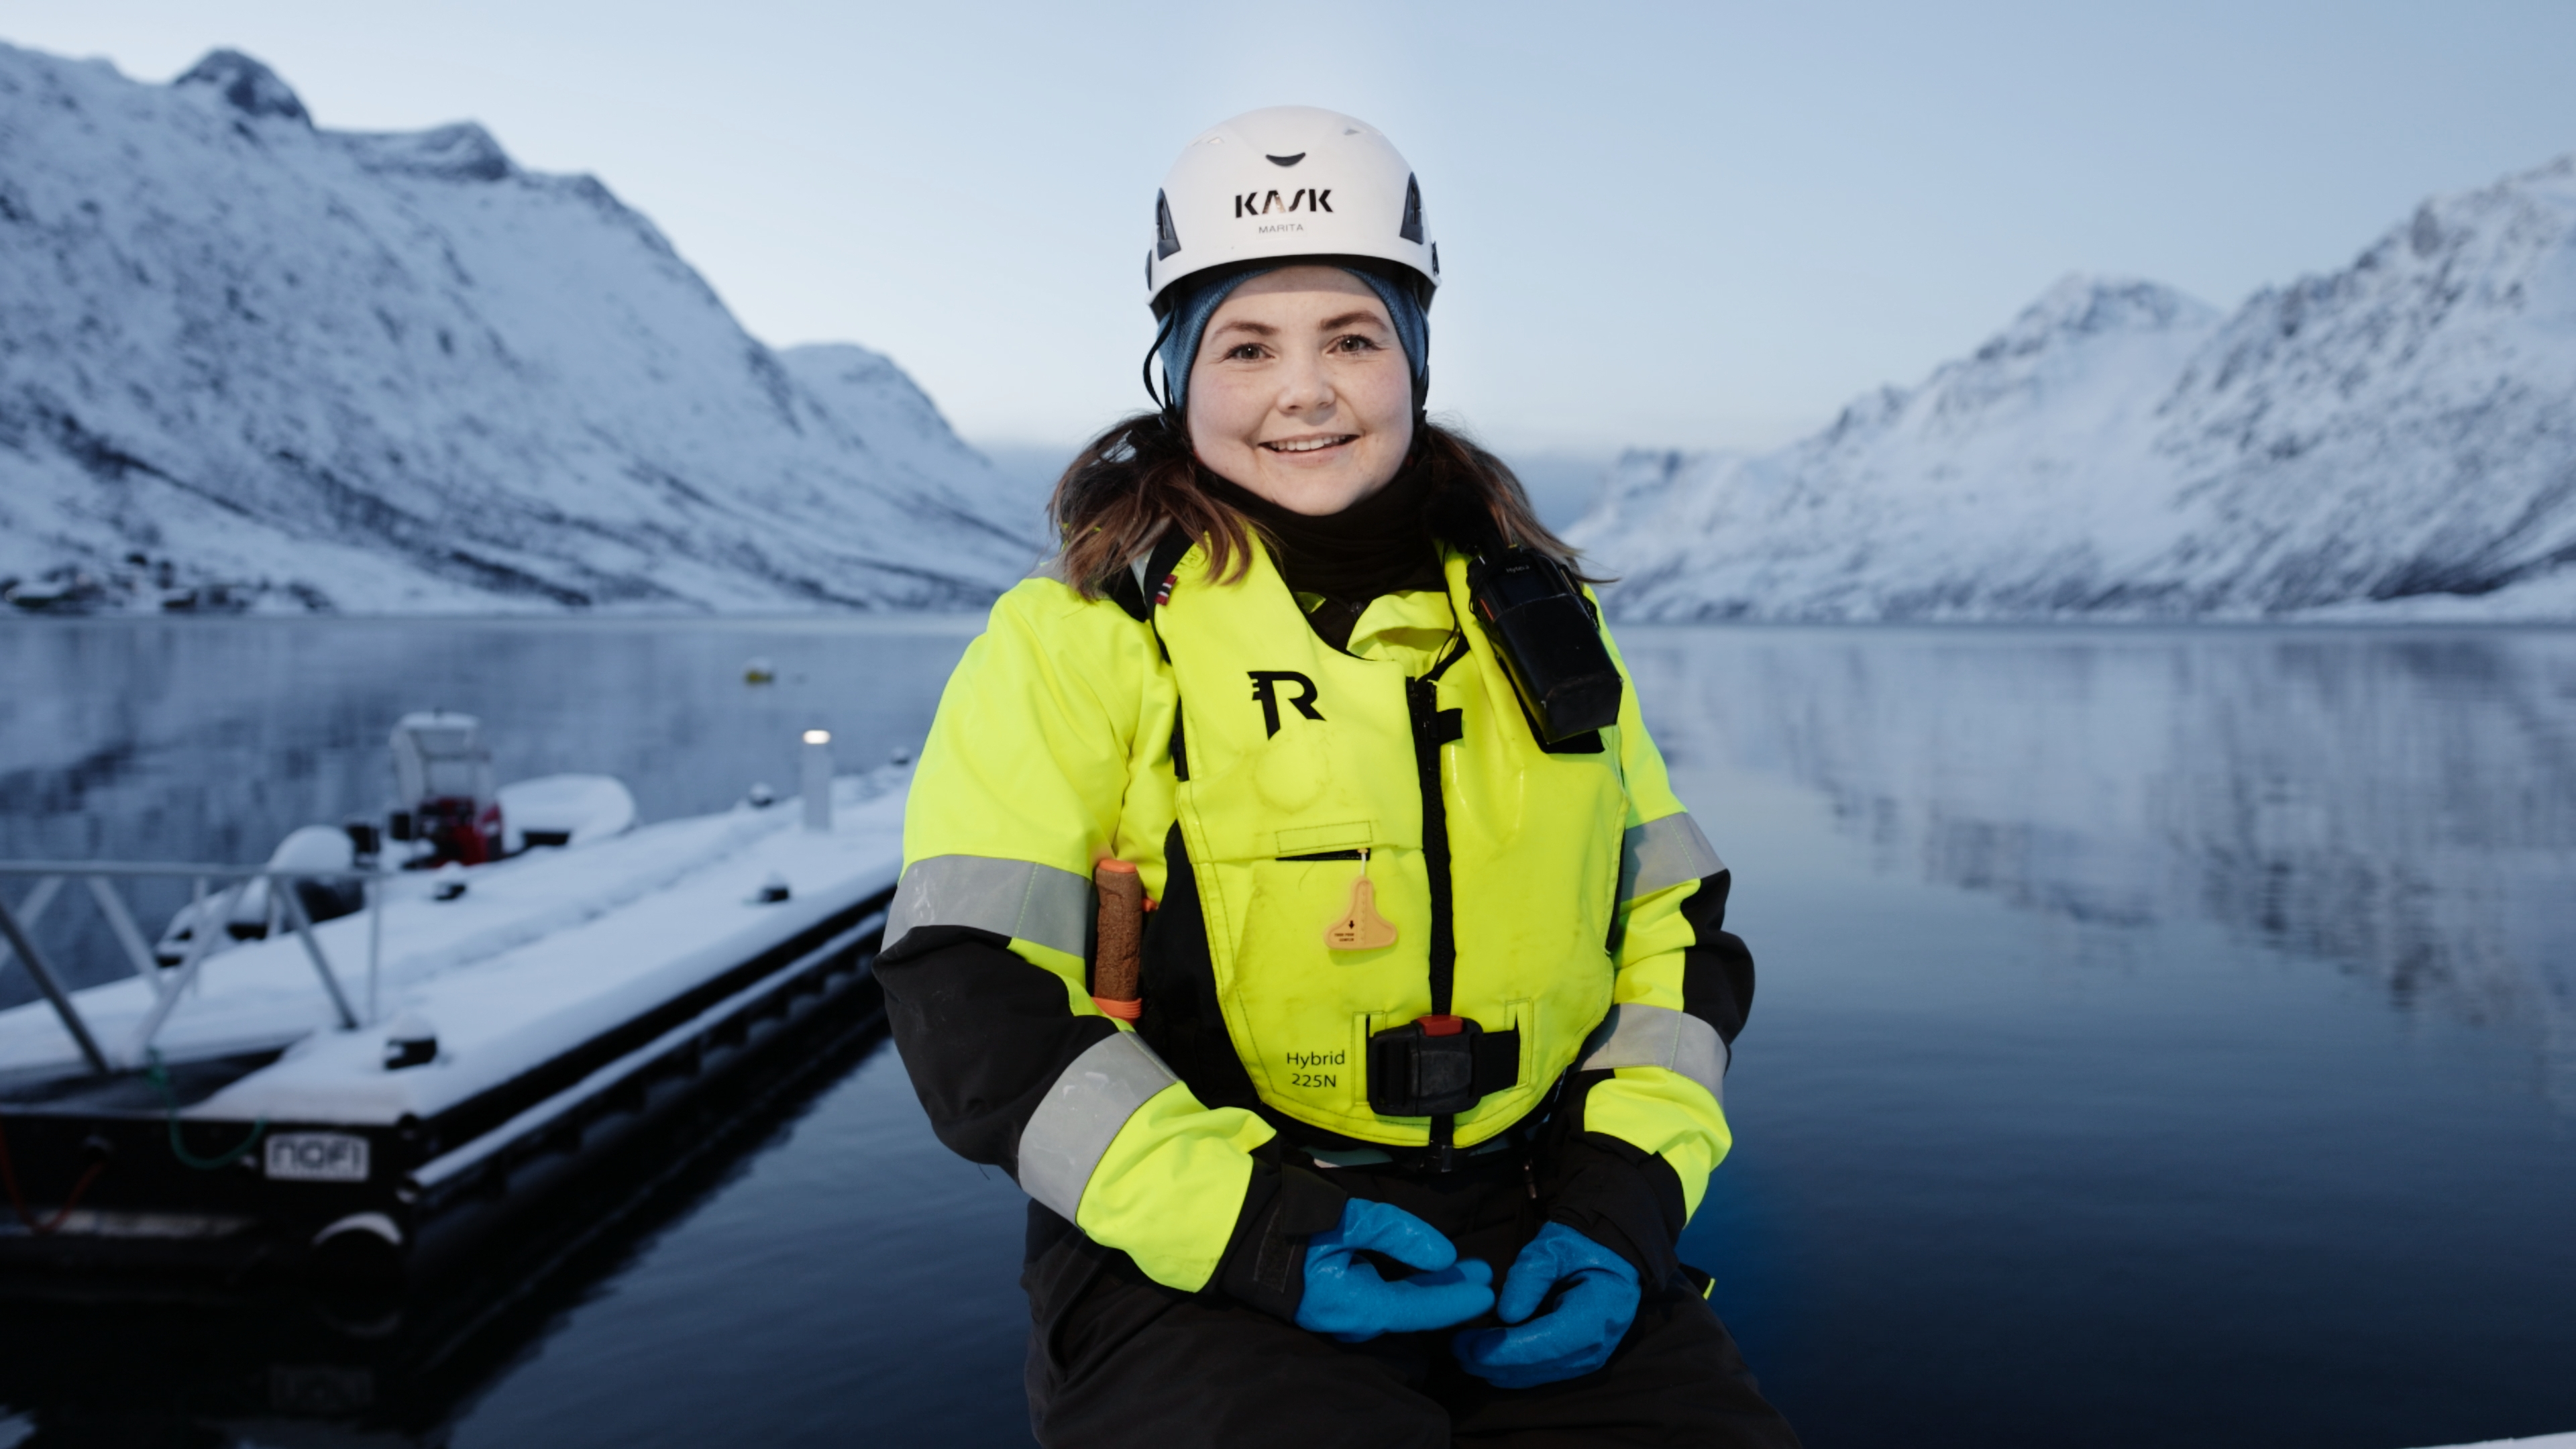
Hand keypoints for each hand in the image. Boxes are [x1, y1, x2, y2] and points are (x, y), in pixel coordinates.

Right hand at [1294, 1199, 1495, 1342]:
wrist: (1238, 1230)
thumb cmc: (1291, 1221)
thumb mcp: (1347, 1218)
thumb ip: (1396, 1234)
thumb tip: (1442, 1255)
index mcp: (1353, 1304)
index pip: (1416, 1309)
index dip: (1453, 1301)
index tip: (1486, 1292)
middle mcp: (1350, 1320)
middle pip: (1410, 1309)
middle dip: (1448, 1292)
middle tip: (1483, 1274)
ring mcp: (1340, 1315)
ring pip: (1397, 1305)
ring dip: (1430, 1287)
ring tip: (1463, 1268)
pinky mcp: (1334, 1303)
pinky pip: (1380, 1299)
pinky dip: (1407, 1286)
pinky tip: (1424, 1271)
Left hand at [1451, 1222, 1640, 1386]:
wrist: (1609, 1257)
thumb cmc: (1579, 1246)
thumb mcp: (1554, 1246)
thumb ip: (1530, 1275)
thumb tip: (1505, 1314)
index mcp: (1598, 1313)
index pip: (1548, 1343)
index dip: (1505, 1349)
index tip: (1468, 1345)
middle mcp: (1598, 1345)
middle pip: (1539, 1366)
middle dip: (1493, 1362)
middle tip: (1455, 1348)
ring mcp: (1589, 1359)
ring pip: (1537, 1376)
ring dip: (1498, 1369)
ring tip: (1463, 1353)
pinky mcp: (1577, 1363)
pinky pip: (1541, 1374)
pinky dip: (1511, 1370)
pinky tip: (1485, 1359)